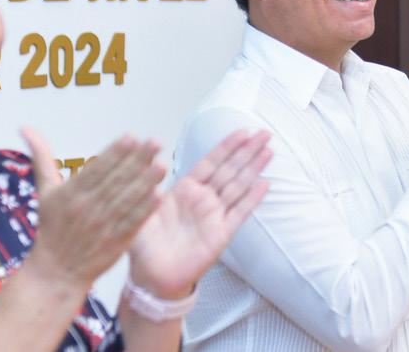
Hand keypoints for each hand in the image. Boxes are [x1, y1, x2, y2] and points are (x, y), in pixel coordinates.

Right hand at [21, 128, 164, 290]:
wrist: (55, 272)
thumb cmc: (52, 227)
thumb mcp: (45, 191)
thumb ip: (42, 157)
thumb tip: (26, 127)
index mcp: (70, 194)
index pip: (96, 169)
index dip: (114, 153)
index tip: (131, 137)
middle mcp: (87, 208)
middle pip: (115, 181)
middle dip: (137, 161)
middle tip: (155, 142)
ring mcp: (102, 226)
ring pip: (126, 201)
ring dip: (145, 182)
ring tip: (162, 165)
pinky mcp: (115, 242)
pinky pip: (132, 223)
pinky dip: (145, 210)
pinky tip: (159, 194)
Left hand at [127, 130, 271, 298]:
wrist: (151, 277)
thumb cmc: (145, 244)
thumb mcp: (139, 210)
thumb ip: (146, 189)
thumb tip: (151, 166)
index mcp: (184, 189)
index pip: (210, 162)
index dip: (227, 147)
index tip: (242, 131)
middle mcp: (203, 199)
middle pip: (230, 169)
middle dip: (247, 151)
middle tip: (264, 133)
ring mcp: (214, 215)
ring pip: (238, 186)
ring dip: (254, 169)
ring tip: (269, 151)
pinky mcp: (221, 234)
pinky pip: (239, 213)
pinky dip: (252, 199)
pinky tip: (265, 184)